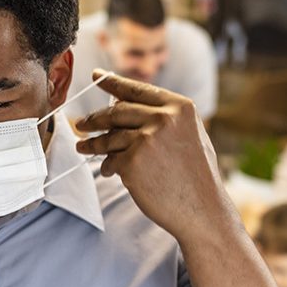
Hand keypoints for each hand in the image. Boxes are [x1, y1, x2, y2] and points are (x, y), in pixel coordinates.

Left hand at [74, 70, 227, 240]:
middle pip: (117, 111)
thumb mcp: (189, 134)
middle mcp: (164, 118)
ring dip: (93, 144)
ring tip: (84, 148)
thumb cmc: (196, 176)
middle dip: (95, 118)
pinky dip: (108, 166)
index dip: (113, 82)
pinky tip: (110, 171)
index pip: (138, 89)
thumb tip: (124, 105)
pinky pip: (111, 159)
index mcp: (180, 107)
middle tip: (82, 123)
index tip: (96, 77)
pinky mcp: (133, 162)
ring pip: (110, 137)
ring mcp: (147, 139)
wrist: (204, 209)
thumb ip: (163, 117)